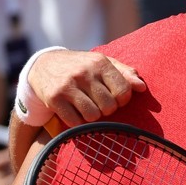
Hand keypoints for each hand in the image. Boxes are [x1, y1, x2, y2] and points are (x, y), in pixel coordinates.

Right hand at [29, 50, 145, 125]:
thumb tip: (142, 87)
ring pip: (93, 116)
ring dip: (92, 116)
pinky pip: (75, 121)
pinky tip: (74, 111)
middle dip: (106, 109)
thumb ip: (125, 74)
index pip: (123, 91)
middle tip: (98, 103)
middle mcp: (84, 73)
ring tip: (87, 107)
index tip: (115, 98)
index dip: (122, 100)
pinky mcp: (54, 98)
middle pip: (109, 106)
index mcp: (100, 63)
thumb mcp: (102, 63)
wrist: (43, 64)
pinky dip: (77, 121)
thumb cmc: (81, 67)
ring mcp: (68, 85)